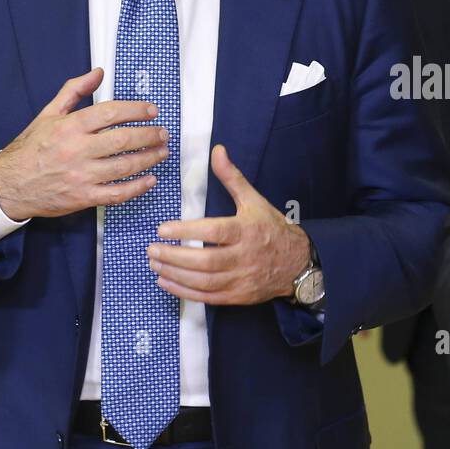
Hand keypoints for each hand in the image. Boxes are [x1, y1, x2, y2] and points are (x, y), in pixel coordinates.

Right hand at [0, 68, 167, 220]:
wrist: (8, 184)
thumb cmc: (31, 147)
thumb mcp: (48, 114)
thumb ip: (74, 91)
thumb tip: (98, 73)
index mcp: (70, 127)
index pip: (110, 113)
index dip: (136, 110)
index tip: (152, 110)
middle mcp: (77, 150)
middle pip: (123, 140)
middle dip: (149, 135)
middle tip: (163, 133)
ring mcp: (81, 175)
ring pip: (124, 166)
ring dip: (149, 158)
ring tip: (162, 151)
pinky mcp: (84, 197)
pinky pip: (117, 193)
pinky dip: (137, 187)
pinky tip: (150, 180)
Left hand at [147, 144, 310, 305]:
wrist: (298, 262)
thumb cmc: (272, 229)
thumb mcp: (255, 200)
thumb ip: (232, 178)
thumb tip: (217, 151)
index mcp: (247, 230)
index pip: (214, 232)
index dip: (186, 232)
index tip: (163, 229)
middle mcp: (245, 257)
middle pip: (205, 261)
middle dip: (174, 257)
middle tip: (151, 249)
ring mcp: (241, 279)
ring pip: (204, 282)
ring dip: (175, 274)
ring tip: (155, 264)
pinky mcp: (238, 296)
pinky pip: (208, 297)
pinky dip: (184, 292)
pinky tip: (166, 282)